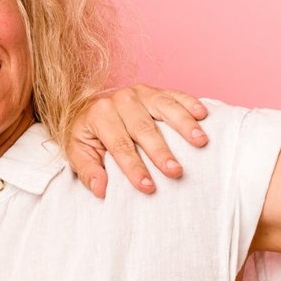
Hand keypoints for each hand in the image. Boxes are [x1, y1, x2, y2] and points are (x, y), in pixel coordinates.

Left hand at [66, 86, 209, 196]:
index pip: (119, 145)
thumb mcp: (78, 153)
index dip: (133, 167)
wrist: (91, 109)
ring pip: (164, 107)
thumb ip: (88, 171)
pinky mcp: (157, 90)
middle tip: (175, 171)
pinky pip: (176, 95)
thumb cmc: (89, 135)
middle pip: (144, 128)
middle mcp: (121, 100)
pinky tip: (203, 115)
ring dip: (184, 125)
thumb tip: (100, 189)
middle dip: (160, 151)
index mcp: (99, 114)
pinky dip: (190, 103)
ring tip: (200, 142)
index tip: (147, 187)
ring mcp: (141, 92)